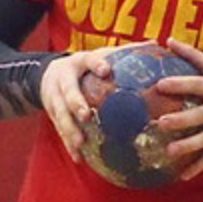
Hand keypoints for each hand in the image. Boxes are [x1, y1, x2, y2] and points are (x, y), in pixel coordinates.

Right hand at [39, 44, 126, 161]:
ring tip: (80, 143)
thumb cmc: (86, 65)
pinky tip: (80, 158)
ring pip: (59, 114)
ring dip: (69, 130)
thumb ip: (126, 52)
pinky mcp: (51, 113)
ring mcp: (53, 97)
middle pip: (67, 91)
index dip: (95, 64)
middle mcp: (62, 79)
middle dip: (75, 103)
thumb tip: (156, 43)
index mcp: (78, 63)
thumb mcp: (101, 54)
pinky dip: (68, 144)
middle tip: (85, 115)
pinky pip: (59, 130)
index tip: (105, 70)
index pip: (87, 60)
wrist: (47, 74)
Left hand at [153, 39, 202, 180]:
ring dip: (189, 146)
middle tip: (161, 122)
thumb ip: (192, 55)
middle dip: (183, 119)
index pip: (197, 85)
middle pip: (202, 115)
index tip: (159, 84)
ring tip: (169, 151)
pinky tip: (181, 176)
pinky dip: (198, 166)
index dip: (180, 84)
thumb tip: (167, 40)